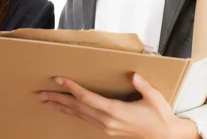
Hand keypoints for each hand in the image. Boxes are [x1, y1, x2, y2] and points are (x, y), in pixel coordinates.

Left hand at [39, 73, 199, 138]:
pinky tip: (65, 109)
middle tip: (41, 93)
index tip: (59, 79)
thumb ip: (143, 86)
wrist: (165, 137)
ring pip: (78, 115)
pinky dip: (72, 112)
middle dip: (58, 99)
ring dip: (62, 107)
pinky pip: (85, 119)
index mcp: (116, 111)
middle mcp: (107, 120)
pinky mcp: (107, 129)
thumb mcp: (154, 98)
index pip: (87, 98)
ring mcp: (106, 126)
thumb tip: (133, 75)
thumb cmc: (160, 116)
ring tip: (46, 101)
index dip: (72, 88)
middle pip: (77, 107)